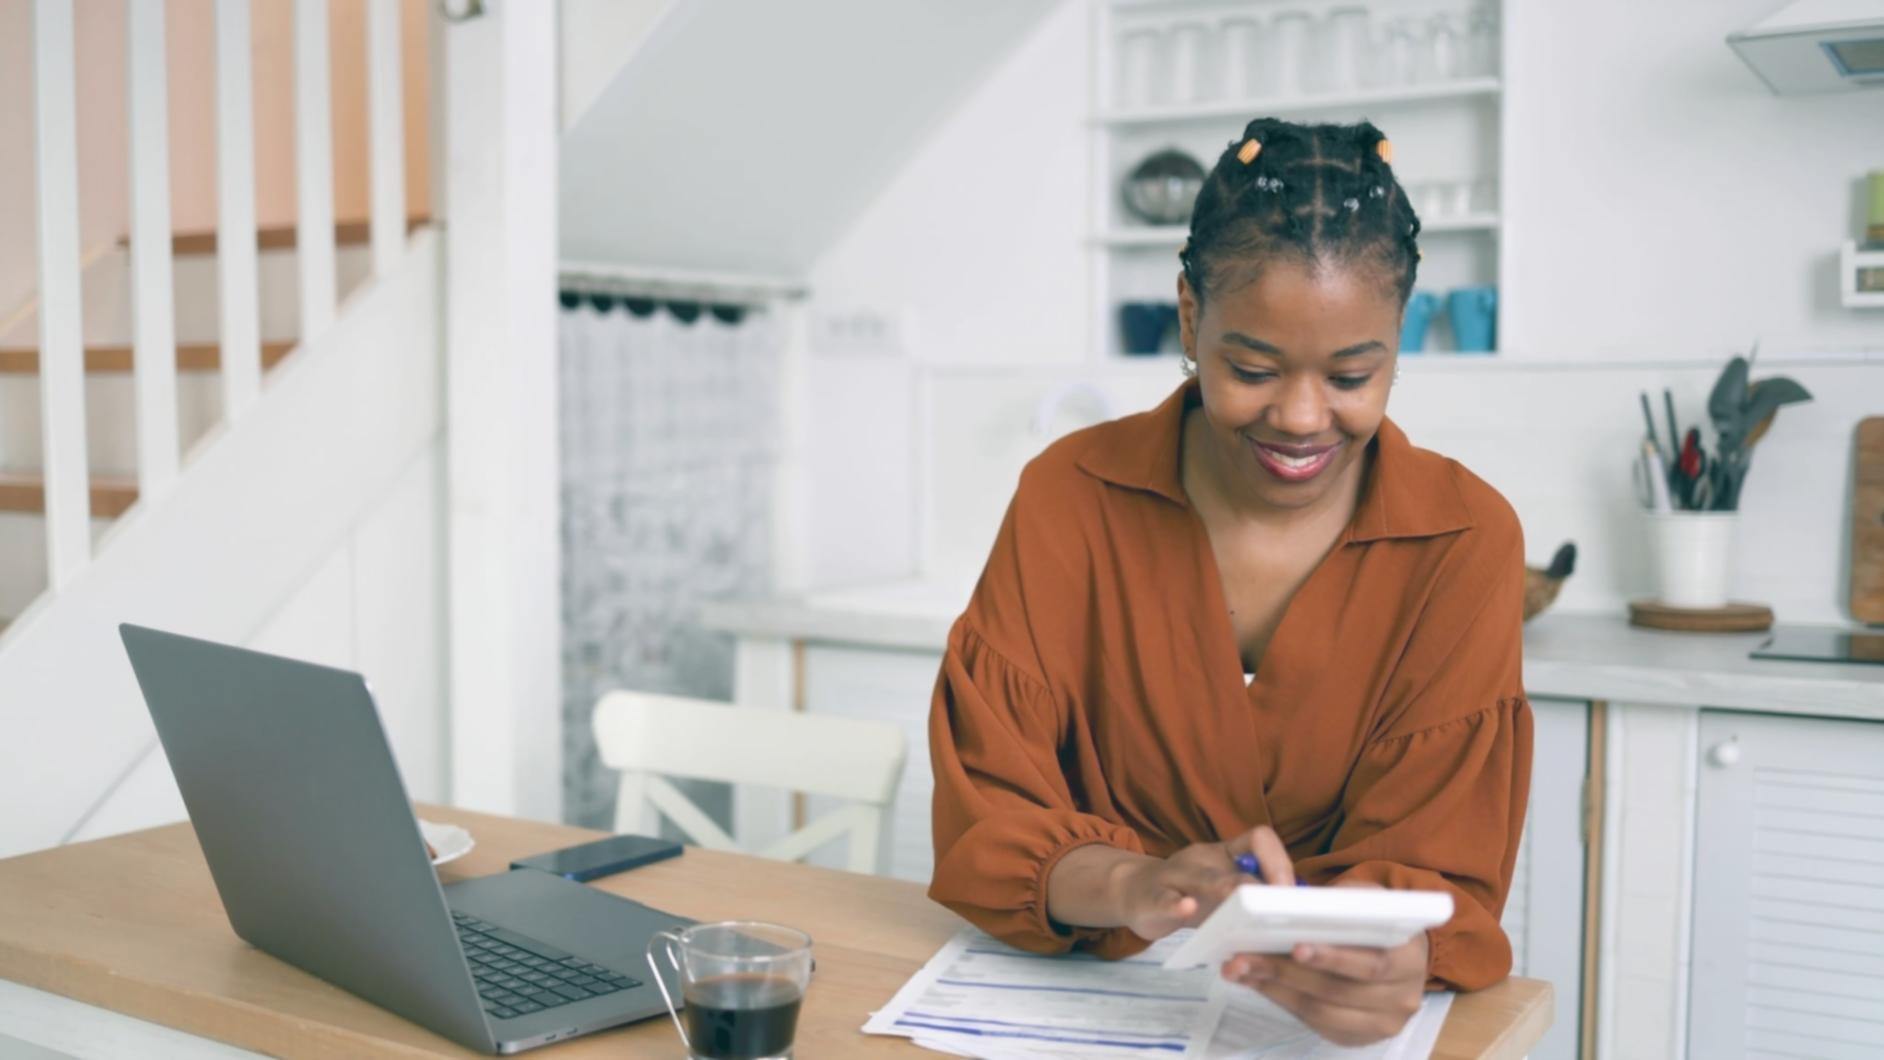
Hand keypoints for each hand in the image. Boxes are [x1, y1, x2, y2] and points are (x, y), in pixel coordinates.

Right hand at [1113, 825, 1292, 940]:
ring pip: (1200, 878)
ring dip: (1222, 887)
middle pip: (1233, 862)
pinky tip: (1185, 907)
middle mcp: (1202, 859)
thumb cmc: (1189, 894)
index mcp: (1225, 854)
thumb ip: (1255, 895)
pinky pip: (1164, 898)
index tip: (1291, 893)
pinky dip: (1175, 903)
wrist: (1134, 893)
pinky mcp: (1151, 899)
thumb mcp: (1223, 890)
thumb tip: (1303, 910)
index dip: (1278, 861)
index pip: (1259, 839)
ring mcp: (1174, 876)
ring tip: (1237, 898)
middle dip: (1258, 881)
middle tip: (1278, 901)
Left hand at [1221, 888, 1430, 1046]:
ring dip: (1274, 988)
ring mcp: (1382, 1024)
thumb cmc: (1377, 919)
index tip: (1295, 946)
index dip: (1333, 958)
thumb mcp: (1368, 899)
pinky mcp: (1358, 1038)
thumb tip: (1290, 903)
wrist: (1398, 952)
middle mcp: (1403, 999)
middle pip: (1337, 991)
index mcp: (1411, 959)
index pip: (1371, 964)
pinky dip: (1282, 1000)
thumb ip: (1342, 903)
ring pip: (1320, 1012)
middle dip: (1285, 972)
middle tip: (1242, 957)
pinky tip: (1256, 982)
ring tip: (1238, 969)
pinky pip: (1314, 1024)